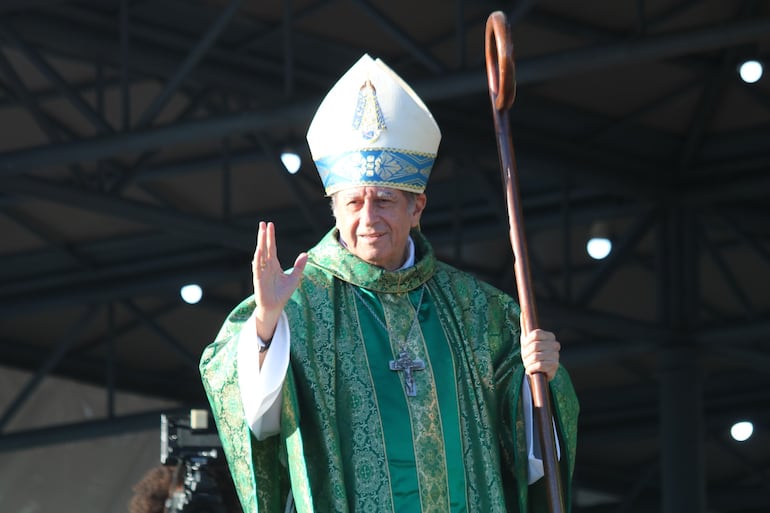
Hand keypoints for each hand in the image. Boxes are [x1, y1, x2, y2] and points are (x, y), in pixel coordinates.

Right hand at [252, 221, 307, 341]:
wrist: (275, 307)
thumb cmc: (283, 293)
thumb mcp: (294, 278)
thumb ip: (299, 266)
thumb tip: (305, 254)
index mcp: (274, 264)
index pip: (272, 247)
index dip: (271, 237)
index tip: (270, 225)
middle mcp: (266, 266)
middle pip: (265, 247)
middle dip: (264, 236)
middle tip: (263, 223)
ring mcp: (261, 271)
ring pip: (260, 254)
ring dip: (260, 243)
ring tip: (260, 232)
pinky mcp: (258, 279)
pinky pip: (257, 267)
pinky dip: (258, 259)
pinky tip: (258, 250)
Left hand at [520, 328, 560, 380]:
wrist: (536, 371)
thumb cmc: (531, 353)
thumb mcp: (526, 339)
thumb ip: (525, 326)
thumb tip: (522, 312)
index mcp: (550, 336)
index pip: (536, 334)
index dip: (527, 341)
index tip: (525, 346)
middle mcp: (555, 345)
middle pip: (535, 346)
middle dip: (526, 353)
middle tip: (525, 357)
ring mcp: (556, 356)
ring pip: (536, 356)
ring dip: (528, 362)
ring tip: (528, 363)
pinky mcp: (555, 366)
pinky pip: (539, 365)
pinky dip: (532, 368)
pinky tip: (532, 369)